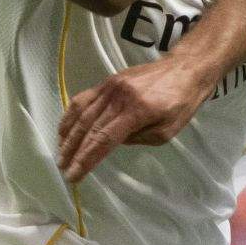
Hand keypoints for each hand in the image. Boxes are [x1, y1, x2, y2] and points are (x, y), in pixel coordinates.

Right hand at [55, 57, 216, 182]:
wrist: (184, 69)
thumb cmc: (181, 104)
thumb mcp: (167, 131)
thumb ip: (138, 139)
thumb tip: (112, 143)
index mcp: (135, 112)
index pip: (103, 140)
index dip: (86, 160)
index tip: (74, 175)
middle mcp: (118, 98)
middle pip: (89, 128)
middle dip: (73, 151)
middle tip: (63, 168)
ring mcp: (110, 87)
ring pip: (82, 113)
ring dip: (68, 135)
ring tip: (60, 152)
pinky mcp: (107, 81)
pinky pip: (84, 98)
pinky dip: (71, 114)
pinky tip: (65, 128)